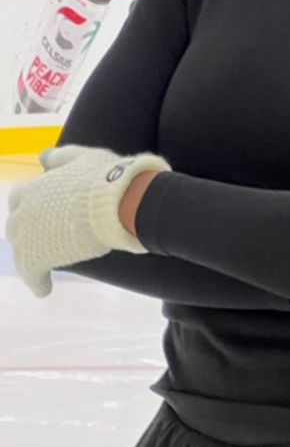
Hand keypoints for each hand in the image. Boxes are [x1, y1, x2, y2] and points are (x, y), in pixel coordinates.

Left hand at [5, 145, 170, 297]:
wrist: (115, 204)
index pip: (20, 198)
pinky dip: (37, 282)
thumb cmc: (103, 178)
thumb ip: (60, 157)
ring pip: (21, 249)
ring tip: (42, 264)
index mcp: (33, 188)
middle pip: (16, 225)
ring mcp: (28, 235)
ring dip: (30, 256)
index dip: (30, 206)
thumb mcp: (81, 157)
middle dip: (27, 232)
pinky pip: (31, 275)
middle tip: (43, 240)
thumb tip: (43, 156)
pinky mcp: (37, 258)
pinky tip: (44, 290)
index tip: (43, 213)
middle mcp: (24, 211)